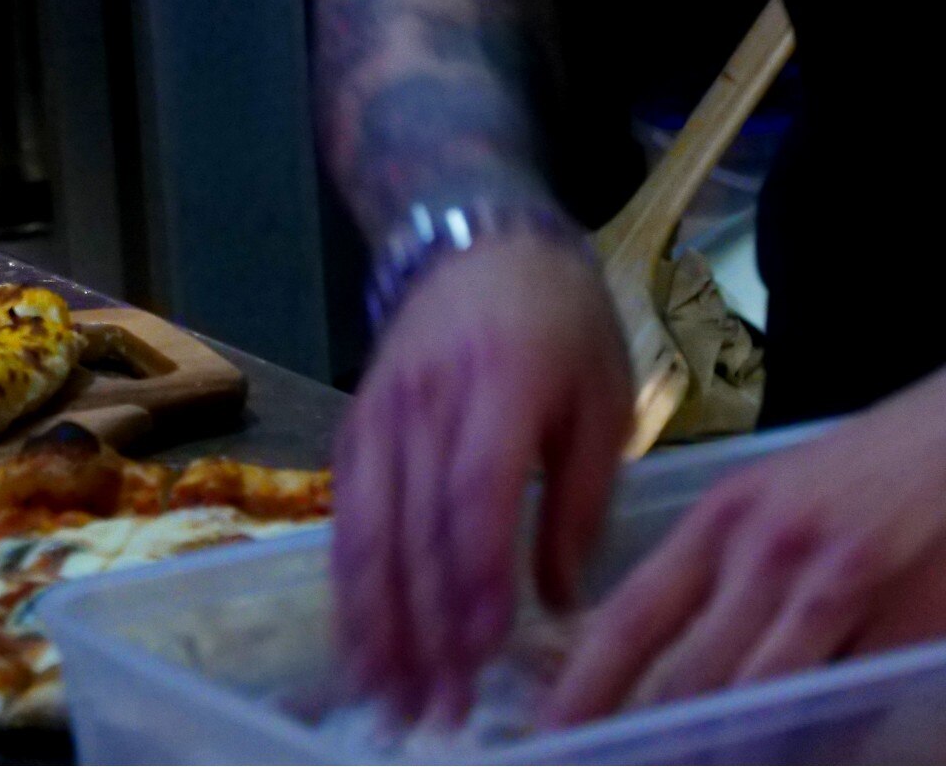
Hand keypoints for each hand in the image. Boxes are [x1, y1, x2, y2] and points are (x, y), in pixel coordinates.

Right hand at [333, 233, 631, 718]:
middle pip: (410, 527)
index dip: (475, 578)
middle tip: (437, 709)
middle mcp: (423, 403)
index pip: (473, 495)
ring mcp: (377, 414)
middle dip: (422, 627)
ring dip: (374, 621)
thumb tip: (557, 602)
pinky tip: (360, 639)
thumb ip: (579, 500)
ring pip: (364, 529)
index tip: (487, 653)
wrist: (476, 238)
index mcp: (498, 384)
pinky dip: (350, 583)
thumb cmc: (561, 320)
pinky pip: (344, 515)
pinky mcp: (354, 426)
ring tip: (387, 696)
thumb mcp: (603, 398)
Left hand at [546, 371, 945, 724]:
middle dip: (657, 737)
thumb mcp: (763, 501)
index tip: (555, 730)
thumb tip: (659, 655)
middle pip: (692, 677)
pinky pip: (845, 709)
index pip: (631, 615)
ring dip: (729, 748)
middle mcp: (767, 554)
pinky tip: (794, 748)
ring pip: (762, 702)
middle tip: (620, 764)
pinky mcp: (906, 627)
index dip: (586, 684)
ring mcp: (837, 593)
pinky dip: (817, 737)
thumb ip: (712, 571)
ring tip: (693, 762)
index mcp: (720, 520)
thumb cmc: (855, 473)